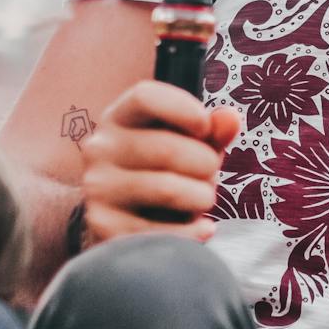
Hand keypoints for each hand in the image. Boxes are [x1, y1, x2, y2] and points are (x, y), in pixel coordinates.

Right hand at [78, 81, 242, 246]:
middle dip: (206, 165)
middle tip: (209, 176)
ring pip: (168, 189)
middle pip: (168, 148)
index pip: (144, 96)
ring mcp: (98, 188)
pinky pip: (162, 230)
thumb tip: (230, 119)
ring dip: (202, 198)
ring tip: (202, 201)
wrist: (122, 224)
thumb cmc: (163, 174)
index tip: (204, 127)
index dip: (183, 108)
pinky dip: (193, 232)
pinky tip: (202, 229)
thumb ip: (212, 131)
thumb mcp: (188, 146)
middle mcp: (100, 149)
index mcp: (118, 118)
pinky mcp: (103, 227)